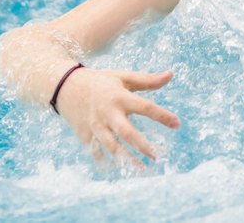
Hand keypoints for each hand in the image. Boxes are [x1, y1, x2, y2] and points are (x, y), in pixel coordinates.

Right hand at [57, 68, 180, 164]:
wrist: (65, 86)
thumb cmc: (100, 81)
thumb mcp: (123, 77)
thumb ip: (148, 80)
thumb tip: (170, 74)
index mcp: (120, 97)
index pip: (145, 107)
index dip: (162, 115)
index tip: (177, 124)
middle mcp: (108, 113)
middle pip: (127, 133)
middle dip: (142, 146)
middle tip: (157, 156)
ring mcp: (95, 125)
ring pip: (112, 146)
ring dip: (127, 159)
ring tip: (143, 169)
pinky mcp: (85, 134)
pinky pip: (96, 152)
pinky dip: (105, 161)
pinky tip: (118, 169)